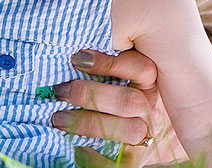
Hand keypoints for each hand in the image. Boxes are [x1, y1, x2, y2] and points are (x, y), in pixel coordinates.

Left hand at [51, 49, 184, 167]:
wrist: (153, 136)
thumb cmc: (125, 96)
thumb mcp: (127, 78)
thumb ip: (112, 67)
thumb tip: (75, 55)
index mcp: (151, 83)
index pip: (141, 68)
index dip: (109, 63)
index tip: (77, 59)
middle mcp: (152, 109)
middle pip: (129, 101)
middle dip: (90, 95)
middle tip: (60, 90)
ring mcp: (147, 135)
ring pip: (127, 130)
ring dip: (88, 124)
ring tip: (58, 119)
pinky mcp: (138, 159)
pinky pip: (124, 164)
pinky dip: (99, 160)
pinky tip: (79, 150)